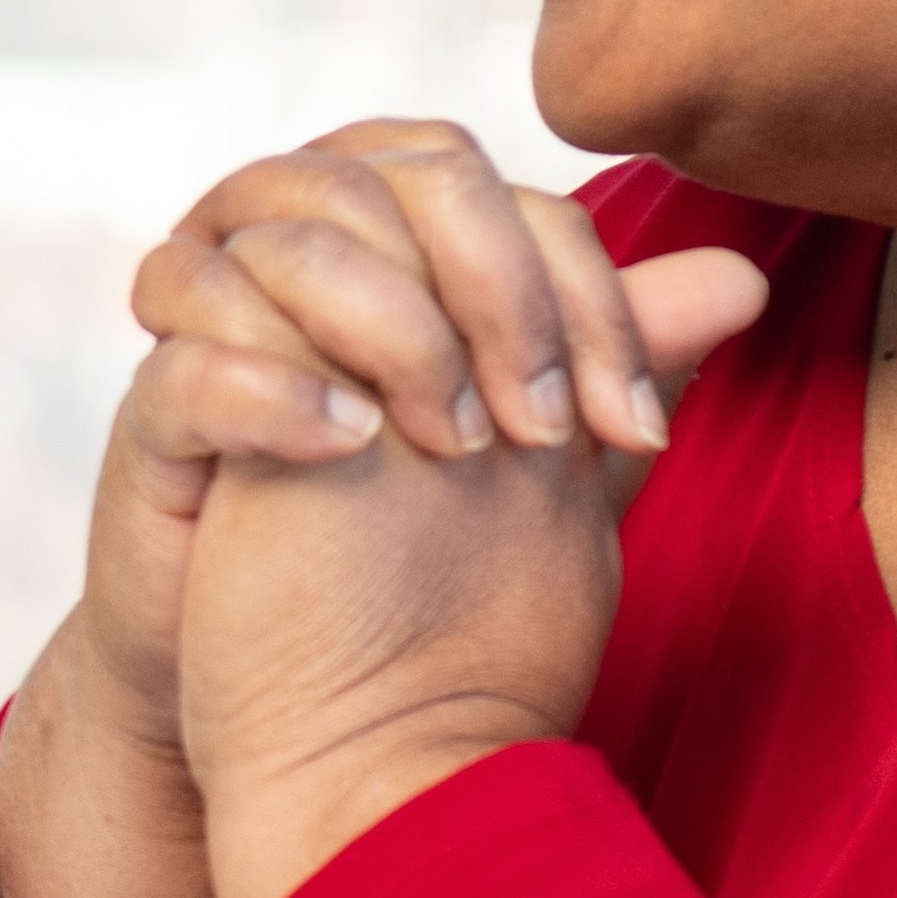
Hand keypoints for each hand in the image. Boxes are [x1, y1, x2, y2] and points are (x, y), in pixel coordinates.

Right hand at [0, 123, 759, 897]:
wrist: (312, 723)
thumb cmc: (424, 573)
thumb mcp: (544, 464)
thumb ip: (617, 364)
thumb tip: (743, 279)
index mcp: (400, 251)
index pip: (501, 195)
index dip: (582, 291)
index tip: (631, 428)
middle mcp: (303, 261)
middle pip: (393, 174)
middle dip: (493, 290)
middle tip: (540, 434)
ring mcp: (216, 332)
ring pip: (283, 232)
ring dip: (388, 325)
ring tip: (451, 444)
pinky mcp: (154, 422)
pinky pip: (190, 357)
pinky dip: (274, 388)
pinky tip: (351, 448)